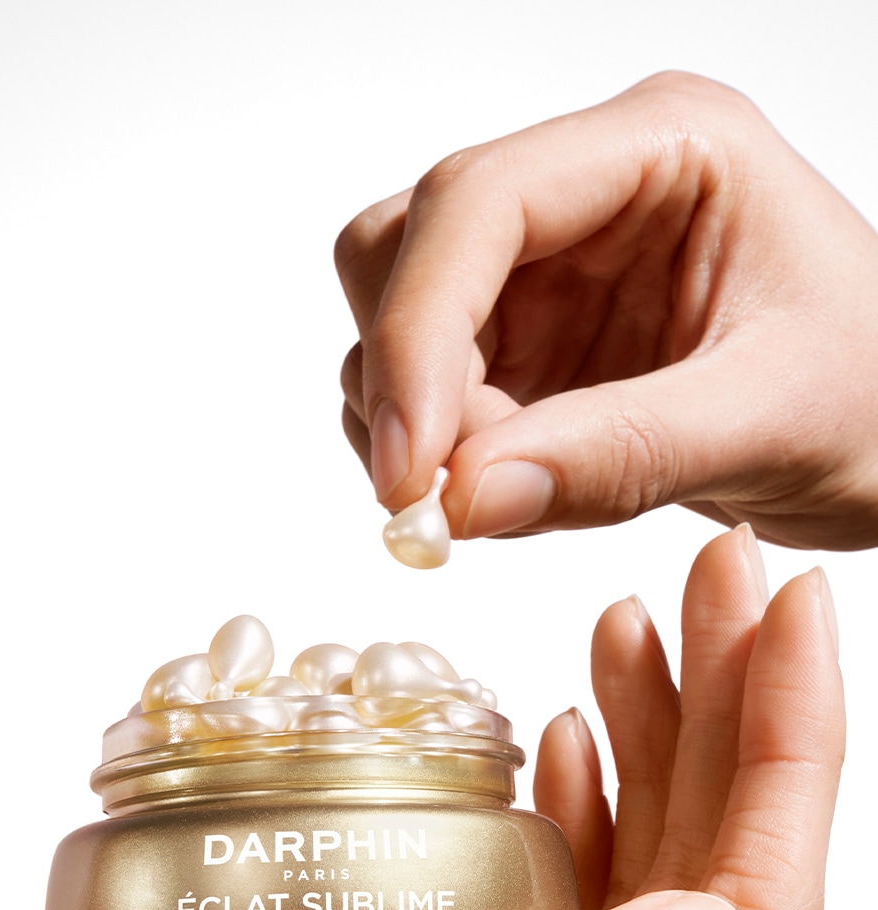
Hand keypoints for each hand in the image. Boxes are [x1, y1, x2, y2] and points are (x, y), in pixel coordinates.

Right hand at [336, 71, 877, 549]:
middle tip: (450, 500)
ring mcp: (548, 270)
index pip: (478, 204)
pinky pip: (434, 393)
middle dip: (408, 383)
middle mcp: (586, 193)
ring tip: (507, 497)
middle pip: (407, 252)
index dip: (415, 334)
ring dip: (417, 425)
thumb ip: (618, 455)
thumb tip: (461, 499)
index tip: (410, 469)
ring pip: (399, 323)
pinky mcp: (530, 345)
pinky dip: (443, 455)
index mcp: (664, 148)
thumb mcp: (771, 421)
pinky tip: (511, 493)